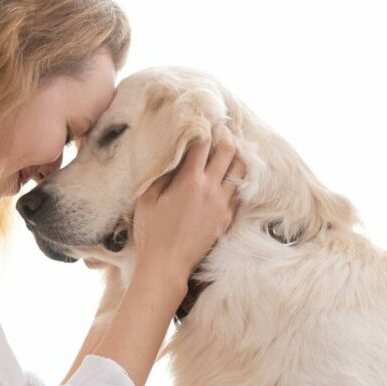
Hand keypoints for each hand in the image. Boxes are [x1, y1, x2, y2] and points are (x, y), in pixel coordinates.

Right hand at [132, 126, 241, 283]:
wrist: (167, 265)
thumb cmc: (151, 232)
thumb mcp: (147, 199)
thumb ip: (160, 174)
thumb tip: (169, 156)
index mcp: (189, 181)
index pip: (202, 145)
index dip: (204, 128)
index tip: (203, 120)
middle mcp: (211, 189)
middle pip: (227, 152)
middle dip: (225, 136)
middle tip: (222, 129)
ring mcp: (222, 205)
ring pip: (240, 171)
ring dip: (236, 156)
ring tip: (230, 149)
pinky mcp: (227, 219)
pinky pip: (238, 192)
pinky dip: (237, 179)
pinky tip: (231, 176)